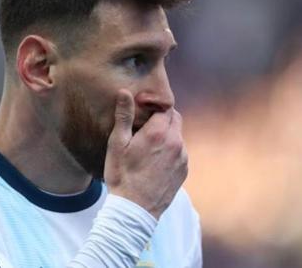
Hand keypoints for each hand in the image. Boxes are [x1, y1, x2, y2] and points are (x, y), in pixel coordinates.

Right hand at [104, 89, 187, 218]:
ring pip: (178, 135)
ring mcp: (182, 157)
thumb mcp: (117, 144)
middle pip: (175, 118)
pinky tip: (156, 161)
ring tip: (150, 147)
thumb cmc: (122, 175)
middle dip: (163, 118)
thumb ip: (123, 116)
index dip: (155, 107)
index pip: (165, 107)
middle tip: (146, 127)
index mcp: (158, 132)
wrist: (135, 209)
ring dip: (167, 135)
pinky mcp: (184, 170)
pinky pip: (180, 152)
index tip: (144, 111)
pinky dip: (171, 151)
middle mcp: (175, 142)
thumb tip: (125, 92)